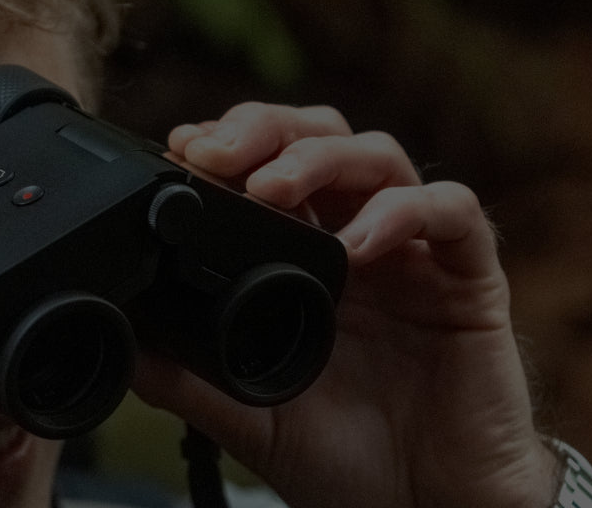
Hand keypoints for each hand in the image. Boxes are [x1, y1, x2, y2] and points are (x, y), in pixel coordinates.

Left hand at [135, 103, 558, 507]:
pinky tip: (361, 243)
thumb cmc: (348, 462)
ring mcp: (417, 256)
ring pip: (381, 158)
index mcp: (307, 260)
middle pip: (321, 138)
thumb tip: (120, 343)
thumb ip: (188, 377)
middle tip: (218, 153)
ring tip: (274, 187)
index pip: (269, 166)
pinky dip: (407, 212)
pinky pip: (455, 214)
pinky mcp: (471, 279)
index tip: (184, 150)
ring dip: (323, 159)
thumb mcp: (249, 418)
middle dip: (267, 130)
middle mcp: (361, 241)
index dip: (231, 143)